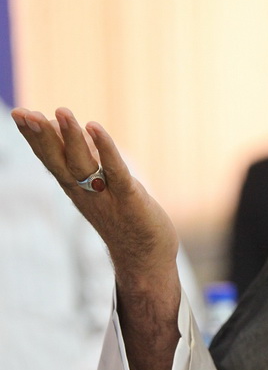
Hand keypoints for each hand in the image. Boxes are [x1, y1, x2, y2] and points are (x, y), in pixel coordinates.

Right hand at [10, 106, 179, 369]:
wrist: (145, 258)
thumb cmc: (123, 219)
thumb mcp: (100, 187)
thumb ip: (88, 162)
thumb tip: (73, 134)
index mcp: (76, 187)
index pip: (50, 158)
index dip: (34, 137)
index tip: (19, 113)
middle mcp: (84, 191)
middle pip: (58, 160)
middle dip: (41, 135)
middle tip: (21, 112)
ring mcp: (105, 195)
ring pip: (83, 163)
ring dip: (71, 137)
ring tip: (60, 111)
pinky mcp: (129, 198)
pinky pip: (115, 171)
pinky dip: (105, 149)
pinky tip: (95, 128)